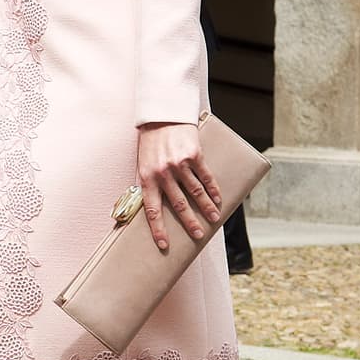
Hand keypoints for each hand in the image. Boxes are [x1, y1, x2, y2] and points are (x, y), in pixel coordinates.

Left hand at [136, 122, 221, 253]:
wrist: (161, 115)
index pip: (151, 210)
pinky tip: (218, 199)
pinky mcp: (193, 155)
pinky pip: (205, 176)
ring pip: (195, 192)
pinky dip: (213, 189)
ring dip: (206, 207)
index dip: (158, 228)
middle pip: (178, 205)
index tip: (164, 244)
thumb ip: (147, 183)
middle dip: (189, 222)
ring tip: (213, 219)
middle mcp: (163, 173)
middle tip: (198, 235)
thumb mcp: (142, 163)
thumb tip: (148, 207)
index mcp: (147, 178)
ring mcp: (179, 164)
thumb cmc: (151, 142)